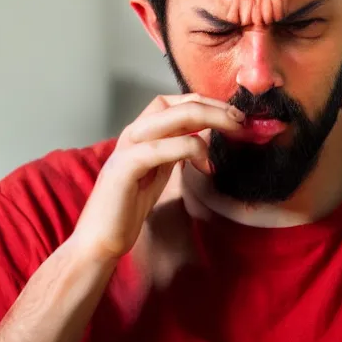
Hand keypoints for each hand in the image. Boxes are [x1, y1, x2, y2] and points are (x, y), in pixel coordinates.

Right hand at [72, 94, 244, 260]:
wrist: (99, 238)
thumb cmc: (129, 206)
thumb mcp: (161, 171)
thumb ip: (177, 150)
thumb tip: (206, 134)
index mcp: (142, 133)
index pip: (175, 103)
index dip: (207, 103)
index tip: (235, 116)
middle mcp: (133, 133)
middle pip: (176, 104)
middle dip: (213, 107)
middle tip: (241, 120)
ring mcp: (127, 148)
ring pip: (169, 117)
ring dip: (207, 118)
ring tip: (233, 131)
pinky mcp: (124, 168)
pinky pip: (160, 148)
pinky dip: (188, 148)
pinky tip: (206, 164)